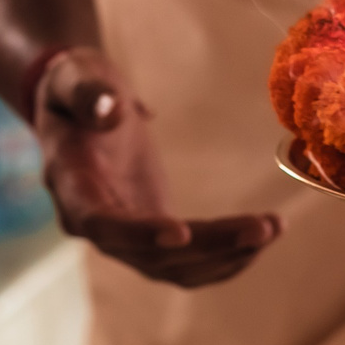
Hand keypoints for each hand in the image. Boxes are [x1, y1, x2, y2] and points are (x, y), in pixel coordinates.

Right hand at [33, 47, 277, 287]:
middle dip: (210, 246)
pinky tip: (262, 236)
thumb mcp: (76, 76)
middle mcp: (92, 223)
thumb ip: (87, 94)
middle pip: (151, 255)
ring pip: (175, 267)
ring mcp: (124, 236)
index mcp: (70, 185)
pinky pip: (188, 261)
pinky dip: (226, 256)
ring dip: (227, 255)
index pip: (99, 223)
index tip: (180, 233)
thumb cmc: (75, 84)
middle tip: (262, 227)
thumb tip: (111, 111)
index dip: (138, 235)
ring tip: (273, 228)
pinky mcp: (151, 234)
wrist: (81, 102)